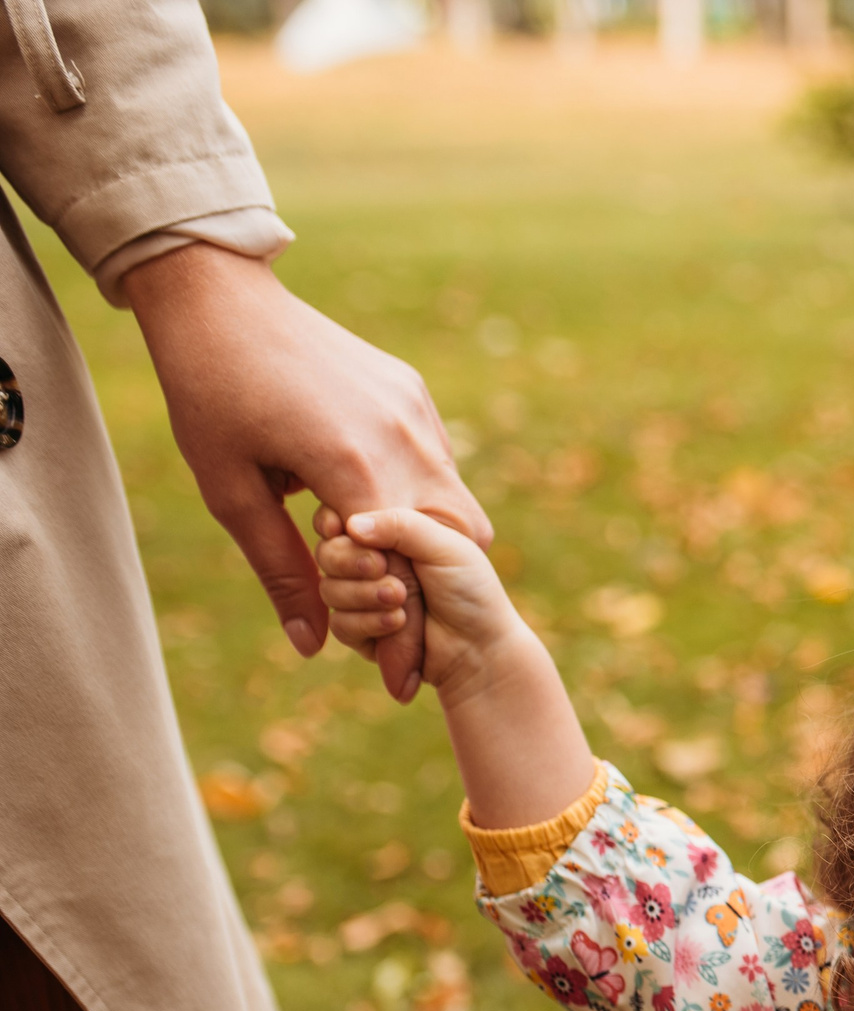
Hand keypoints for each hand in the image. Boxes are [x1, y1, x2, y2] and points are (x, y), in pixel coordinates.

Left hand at [124, 244, 489, 703]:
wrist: (220, 294)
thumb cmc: (209, 391)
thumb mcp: (229, 490)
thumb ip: (280, 568)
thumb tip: (313, 643)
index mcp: (352, 467)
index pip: (396, 573)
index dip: (400, 638)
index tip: (397, 683)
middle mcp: (401, 440)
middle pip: (449, 545)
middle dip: (428, 597)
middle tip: (400, 634)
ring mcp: (415, 413)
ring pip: (454, 504)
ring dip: (428, 544)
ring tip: (387, 569)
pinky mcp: (413, 395)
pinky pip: (437, 463)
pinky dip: (419, 498)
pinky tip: (377, 507)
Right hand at [313, 506, 521, 699]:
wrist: (479, 647)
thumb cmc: (469, 589)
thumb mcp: (443, 546)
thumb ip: (400, 526)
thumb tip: (350, 524)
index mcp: (389, 536)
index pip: (341, 519)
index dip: (331, 522)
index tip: (336, 527)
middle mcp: (371, 564)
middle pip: (328, 554)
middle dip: (350, 560)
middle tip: (381, 567)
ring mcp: (363, 599)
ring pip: (330, 590)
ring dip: (363, 595)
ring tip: (401, 599)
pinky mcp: (361, 633)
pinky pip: (340, 625)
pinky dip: (366, 623)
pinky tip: (397, 622)